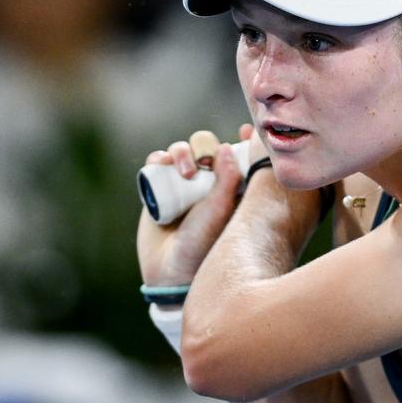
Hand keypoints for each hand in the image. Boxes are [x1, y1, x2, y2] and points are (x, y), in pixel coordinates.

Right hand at [136, 127, 253, 285]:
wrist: (171, 270)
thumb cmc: (205, 243)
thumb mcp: (221, 210)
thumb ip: (228, 180)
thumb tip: (226, 146)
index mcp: (231, 186)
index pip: (237, 153)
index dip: (242, 140)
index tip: (244, 132)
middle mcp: (208, 182)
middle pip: (207, 146)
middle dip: (206, 146)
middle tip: (205, 165)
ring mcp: (182, 184)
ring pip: (183, 150)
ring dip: (183, 151)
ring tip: (187, 173)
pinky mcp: (158, 188)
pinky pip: (158, 162)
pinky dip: (160, 157)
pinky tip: (163, 163)